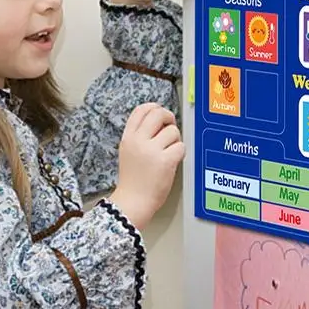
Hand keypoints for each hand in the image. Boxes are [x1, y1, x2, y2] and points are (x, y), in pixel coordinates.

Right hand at [109, 103, 184, 229]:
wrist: (133, 202)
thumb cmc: (134, 180)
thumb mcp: (128, 152)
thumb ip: (140, 136)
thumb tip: (160, 121)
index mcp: (128, 138)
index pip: (141, 110)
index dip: (154, 107)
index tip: (160, 114)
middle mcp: (138, 141)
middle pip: (158, 113)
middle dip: (169, 117)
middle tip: (170, 127)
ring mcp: (151, 151)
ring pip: (173, 131)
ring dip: (175, 141)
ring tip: (169, 153)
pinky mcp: (165, 161)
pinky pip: (180, 146)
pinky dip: (180, 153)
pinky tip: (173, 162)